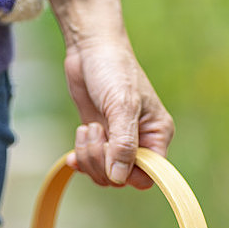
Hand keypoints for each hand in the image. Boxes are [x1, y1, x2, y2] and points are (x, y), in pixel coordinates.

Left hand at [64, 34, 173, 188]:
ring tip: (86, 129)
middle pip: (121, 177)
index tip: (112, 153)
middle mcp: (141, 142)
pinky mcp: (100, 138)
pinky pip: (91, 164)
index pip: (148, 175)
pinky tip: (72, 155)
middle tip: (93, 131)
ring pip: (104, 173)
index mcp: (157, 135)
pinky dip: (80, 160)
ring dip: (89, 156)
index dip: (127, 173)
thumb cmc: (113, 69)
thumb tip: (119, 177)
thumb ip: (124, 143)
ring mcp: (118, 141)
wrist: (90, 50)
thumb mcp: (122, 105)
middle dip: (101, 161)